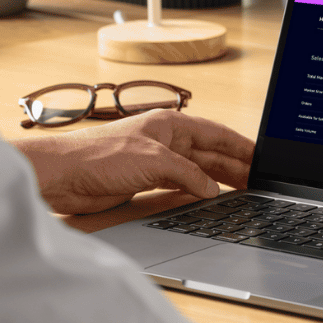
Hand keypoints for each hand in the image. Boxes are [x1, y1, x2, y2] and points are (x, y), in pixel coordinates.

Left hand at [11, 109, 254, 214]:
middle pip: (209, 153)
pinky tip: (208, 198)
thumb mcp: (154, 161)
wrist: (62, 176)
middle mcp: (165, 140)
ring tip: (241, 191)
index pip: (216, 134)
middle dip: (234, 166)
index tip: (260, 158)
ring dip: (217, 180)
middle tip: (256, 181)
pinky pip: (180, 185)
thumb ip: (188, 174)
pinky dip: (196, 191)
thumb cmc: (97, 155)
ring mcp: (155, 161)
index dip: (240, 146)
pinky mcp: (144, 181)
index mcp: (170, 124)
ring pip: (197, 170)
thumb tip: (211, 188)